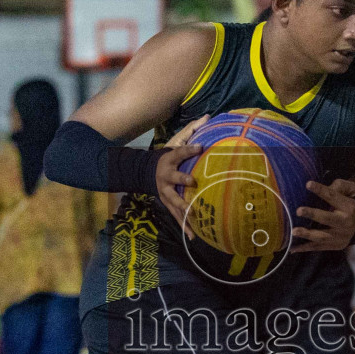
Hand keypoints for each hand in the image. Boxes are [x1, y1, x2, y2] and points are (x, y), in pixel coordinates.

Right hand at [155, 116, 205, 237]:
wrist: (145, 172)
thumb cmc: (167, 157)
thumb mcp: (176, 142)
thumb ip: (192, 131)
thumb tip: (209, 116)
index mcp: (169, 160)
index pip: (180, 152)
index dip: (189, 150)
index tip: (200, 147)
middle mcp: (166, 177)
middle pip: (174, 179)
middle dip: (182, 181)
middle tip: (193, 183)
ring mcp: (165, 193)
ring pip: (175, 202)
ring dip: (184, 211)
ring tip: (195, 218)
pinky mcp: (167, 204)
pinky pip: (177, 216)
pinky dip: (185, 227)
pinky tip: (194, 237)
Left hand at [292, 179, 354, 251]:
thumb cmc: (351, 201)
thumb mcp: (350, 189)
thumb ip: (338, 186)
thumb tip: (320, 188)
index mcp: (350, 207)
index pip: (333, 197)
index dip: (321, 190)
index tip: (308, 184)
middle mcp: (347, 223)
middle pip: (328, 219)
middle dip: (313, 214)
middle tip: (298, 211)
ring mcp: (341, 237)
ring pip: (322, 236)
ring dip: (307, 234)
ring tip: (293, 232)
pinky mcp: (336, 246)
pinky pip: (319, 247)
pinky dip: (305, 248)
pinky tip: (293, 248)